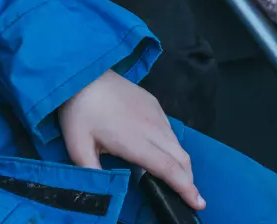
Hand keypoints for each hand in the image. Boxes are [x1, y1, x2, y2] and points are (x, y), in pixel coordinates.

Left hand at [58, 70, 205, 211]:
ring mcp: (154, 112)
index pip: (168, 168)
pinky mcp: (153, 102)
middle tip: (192, 198)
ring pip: (177, 143)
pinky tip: (165, 152)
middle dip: (189, 180)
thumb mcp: (78, 147)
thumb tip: (103, 193)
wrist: (85, 73)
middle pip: (181, 157)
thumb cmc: (80, 112)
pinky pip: (170, 129)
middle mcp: (151, 126)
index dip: (185, 188)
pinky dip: (174, 146)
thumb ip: (93, 173)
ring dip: (182, 163)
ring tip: (179, 179)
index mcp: (135, 141)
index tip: (198, 203)